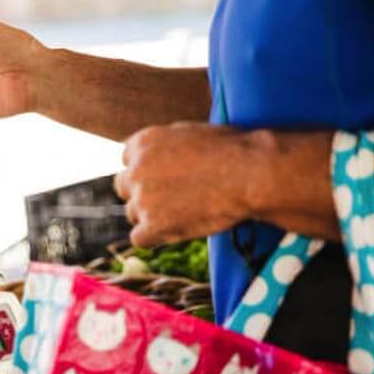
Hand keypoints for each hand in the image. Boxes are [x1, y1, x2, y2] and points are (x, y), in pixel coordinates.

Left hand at [116, 123, 259, 246]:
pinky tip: (177, 230)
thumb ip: (165, 146)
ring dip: (152, 216)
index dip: (147, 173)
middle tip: (172, 199)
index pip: (127, 162)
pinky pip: (139, 239)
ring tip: (185, 212)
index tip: (165, 179)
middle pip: (124, 188)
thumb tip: (160, 157)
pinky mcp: (152, 226)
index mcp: (142, 142)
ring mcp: (141, 199)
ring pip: (133, 214)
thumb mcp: (190, 134)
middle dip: (143, 194)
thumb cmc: (231, 150)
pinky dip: (156, 238)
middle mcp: (135, 170)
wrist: (249, 174)